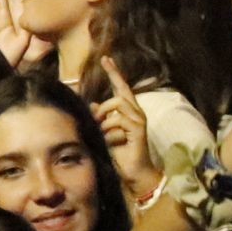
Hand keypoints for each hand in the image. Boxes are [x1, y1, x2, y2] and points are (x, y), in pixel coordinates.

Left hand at [94, 57, 157, 200]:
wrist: (133, 172)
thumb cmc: (118, 152)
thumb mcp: (104, 131)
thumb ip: (99, 117)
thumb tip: (92, 105)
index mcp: (128, 111)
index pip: (121, 87)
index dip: (114, 73)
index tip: (106, 58)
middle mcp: (136, 112)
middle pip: (120, 92)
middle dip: (105, 99)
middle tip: (96, 119)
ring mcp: (139, 120)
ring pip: (116, 104)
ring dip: (104, 118)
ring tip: (102, 132)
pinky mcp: (138, 130)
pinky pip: (118, 121)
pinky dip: (109, 131)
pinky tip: (111, 141)